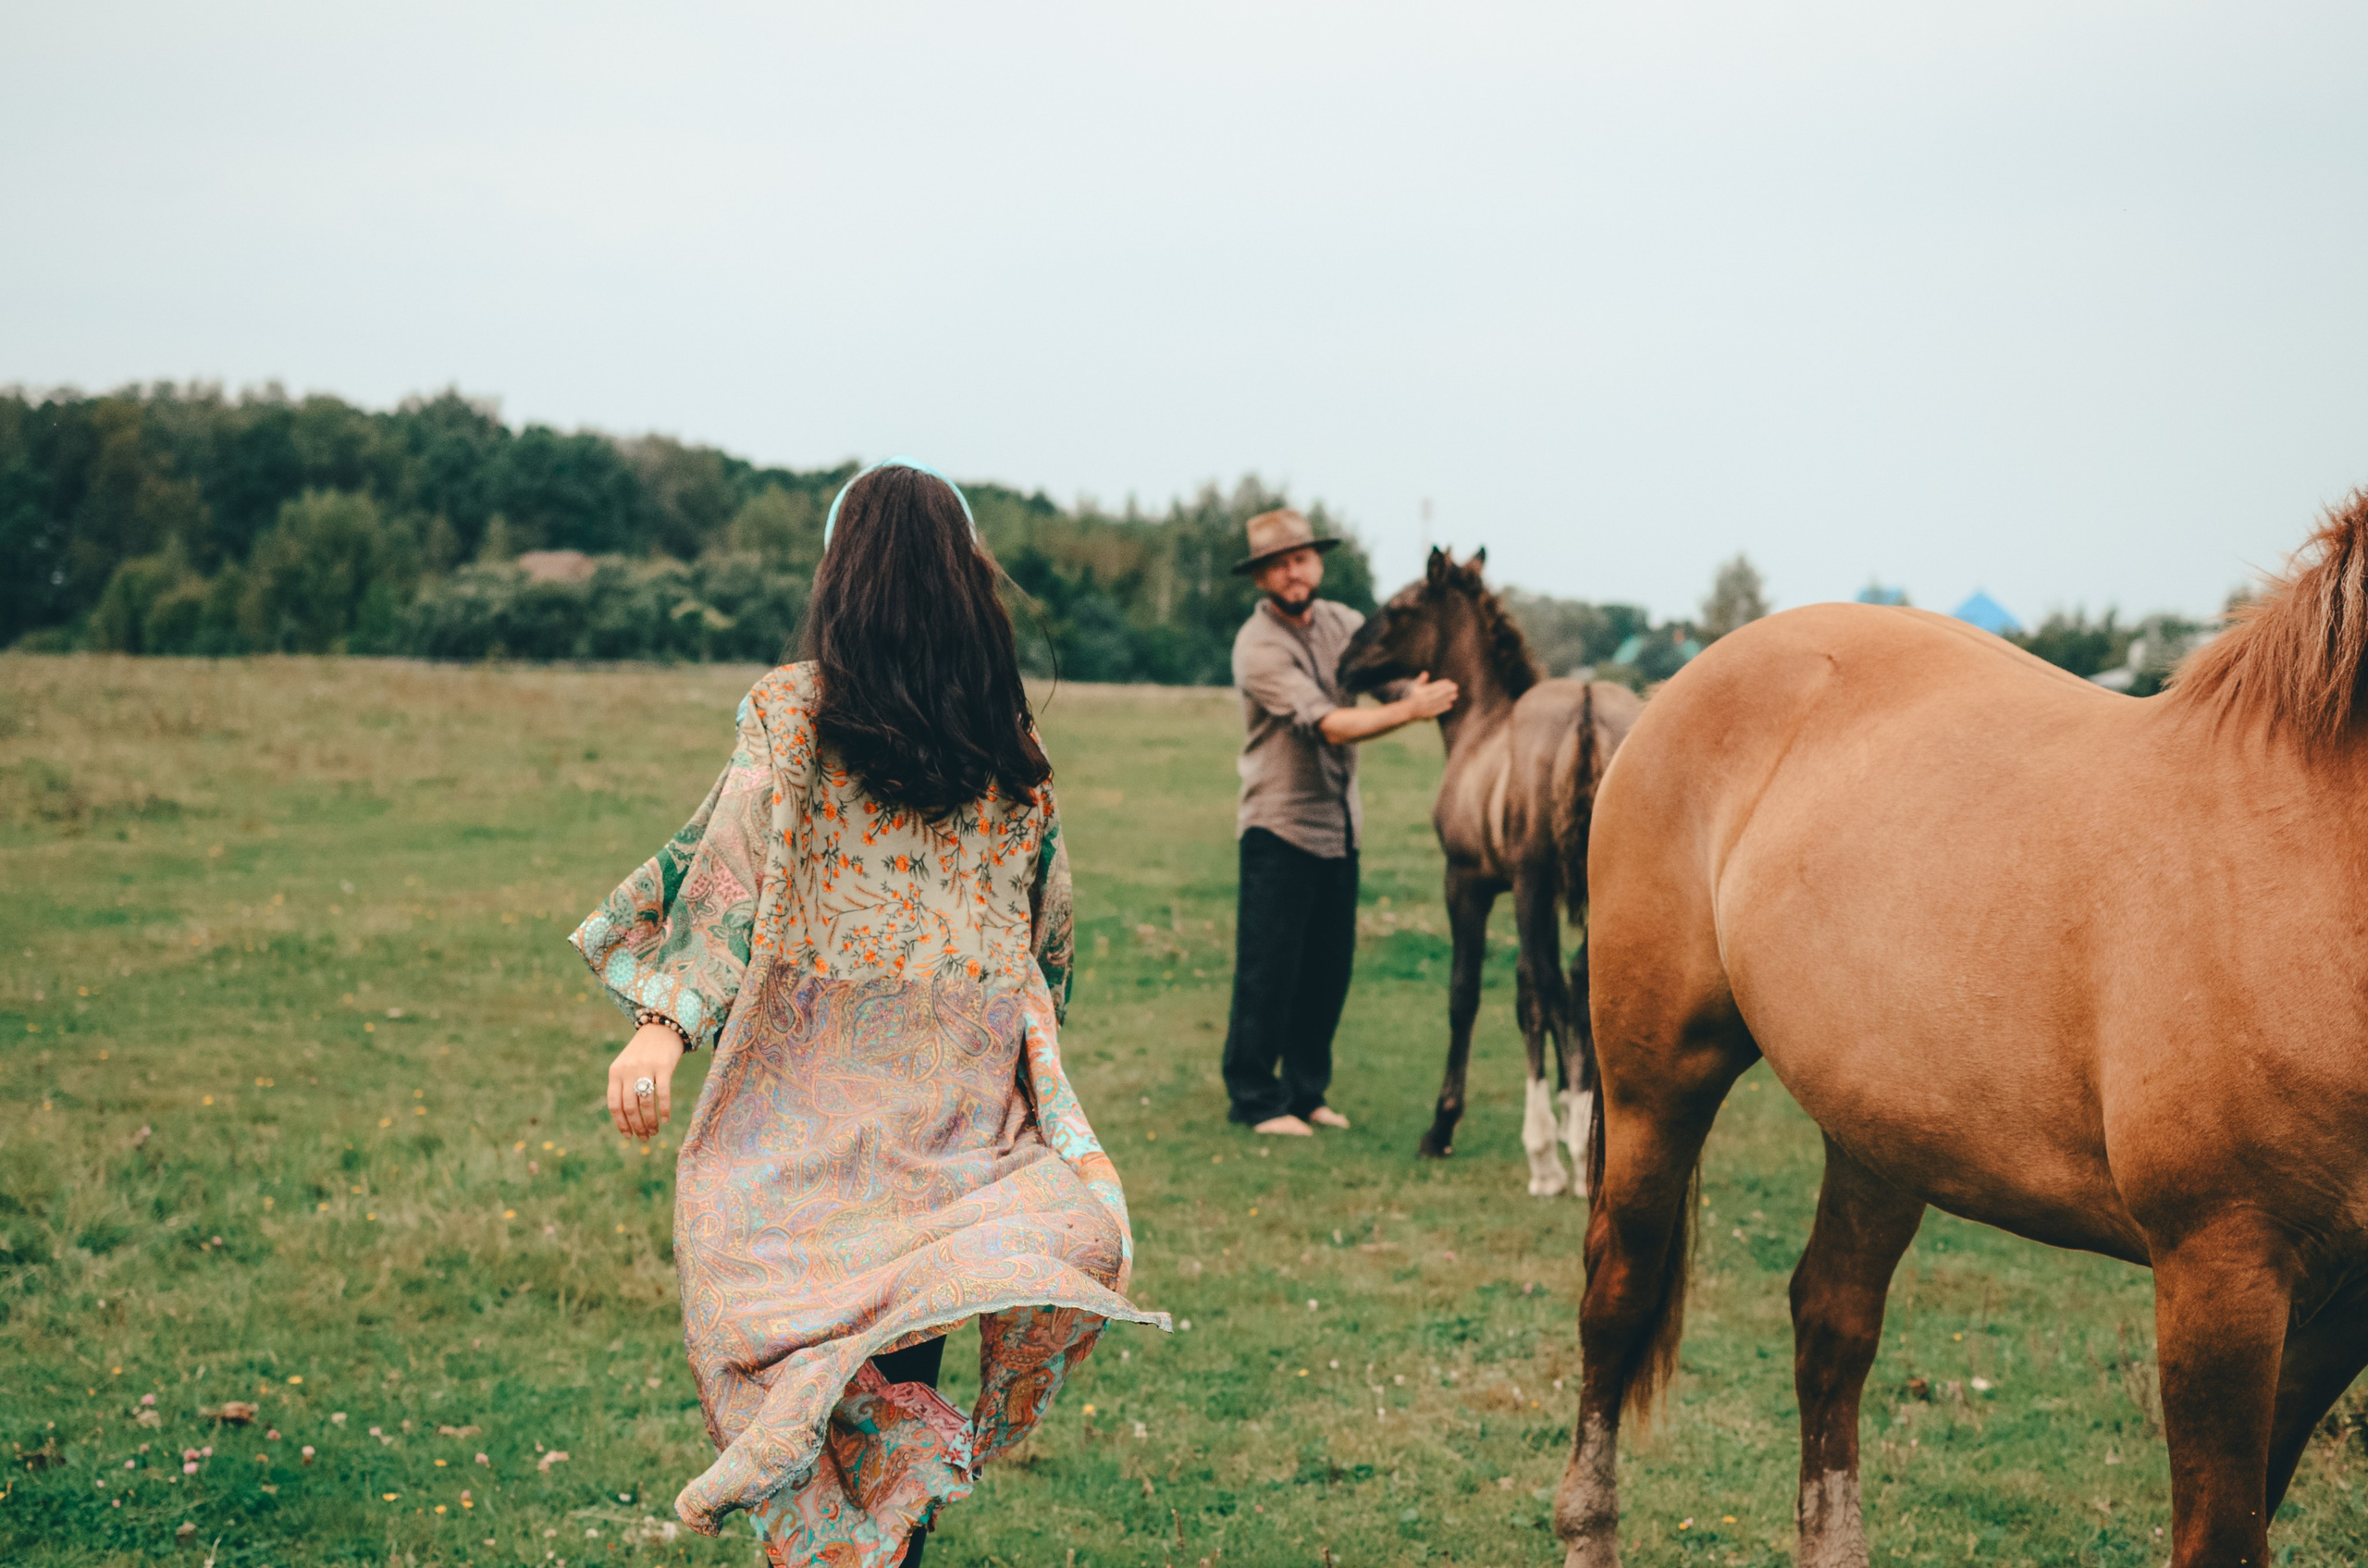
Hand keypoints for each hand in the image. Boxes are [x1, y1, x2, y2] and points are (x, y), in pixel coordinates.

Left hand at [608, 1023, 684, 1138]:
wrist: (661, 1028)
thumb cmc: (643, 1052)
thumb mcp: (626, 1066)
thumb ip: (622, 1086)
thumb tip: (625, 1119)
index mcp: (615, 1072)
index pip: (614, 1104)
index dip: (620, 1124)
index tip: (628, 1136)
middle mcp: (628, 1070)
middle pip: (630, 1107)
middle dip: (637, 1126)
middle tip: (645, 1138)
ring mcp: (646, 1068)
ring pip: (646, 1103)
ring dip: (651, 1122)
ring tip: (655, 1131)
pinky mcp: (664, 1066)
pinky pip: (663, 1094)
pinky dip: (664, 1110)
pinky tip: (666, 1120)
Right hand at [1399, 671, 1459, 720]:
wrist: (1407, 710)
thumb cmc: (1413, 696)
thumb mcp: (1415, 687)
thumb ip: (1421, 680)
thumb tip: (1425, 673)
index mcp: (1421, 692)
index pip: (1433, 687)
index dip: (1441, 684)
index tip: (1449, 682)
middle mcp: (1423, 700)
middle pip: (1437, 695)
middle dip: (1447, 691)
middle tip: (1456, 688)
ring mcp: (1426, 707)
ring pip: (1438, 702)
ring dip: (1447, 699)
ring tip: (1455, 695)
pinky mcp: (1428, 714)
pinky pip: (1436, 710)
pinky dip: (1443, 708)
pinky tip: (1450, 704)